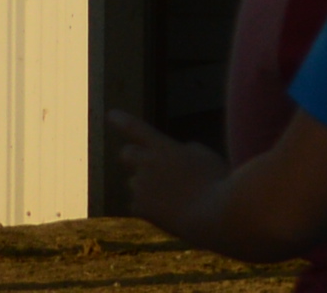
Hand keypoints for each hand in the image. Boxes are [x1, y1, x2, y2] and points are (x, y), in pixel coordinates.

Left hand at [106, 111, 224, 239]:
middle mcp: (147, 165)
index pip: (136, 129)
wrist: (214, 213)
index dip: (122, 120)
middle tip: (146, 164)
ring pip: (136, 184)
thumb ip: (182, 152)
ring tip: (174, 197)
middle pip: (127, 153)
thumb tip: (171, 158)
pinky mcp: (140, 209)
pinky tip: (169, 211)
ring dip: (147, 186)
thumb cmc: (216, 181)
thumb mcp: (204, 156)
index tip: (110, 114)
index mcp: (164, 148)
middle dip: (133, 156)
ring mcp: (141, 187)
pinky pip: (139, 205)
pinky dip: (150, 209)